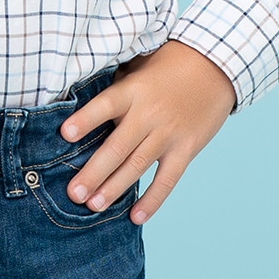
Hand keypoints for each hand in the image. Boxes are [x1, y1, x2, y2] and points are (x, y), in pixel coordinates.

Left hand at [59, 41, 236, 224]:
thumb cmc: (169, 63)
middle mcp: (148, 113)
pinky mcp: (186, 148)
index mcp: (133, 90)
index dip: (85, 119)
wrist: (214, 64)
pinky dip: (152, 199)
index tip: (64, 134)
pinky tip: (135, 216)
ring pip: (137, 166)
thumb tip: (86, 101)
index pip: (105, 105)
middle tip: (73, 193)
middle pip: (117, 146)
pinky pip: (167, 179)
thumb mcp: (139, 65)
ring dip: (114, 188)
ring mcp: (168, 133)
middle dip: (93, 172)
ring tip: (93, 206)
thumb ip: (117, 85)